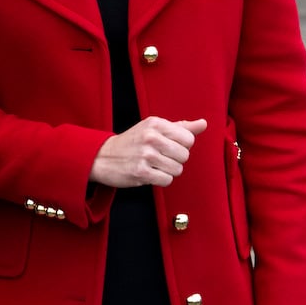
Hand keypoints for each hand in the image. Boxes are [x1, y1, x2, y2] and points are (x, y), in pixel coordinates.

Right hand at [90, 117, 206, 187]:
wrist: (102, 157)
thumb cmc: (132, 142)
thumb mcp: (153, 128)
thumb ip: (180, 127)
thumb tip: (203, 123)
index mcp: (155, 123)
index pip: (188, 139)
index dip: (181, 146)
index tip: (168, 147)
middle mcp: (151, 137)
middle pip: (184, 155)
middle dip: (175, 160)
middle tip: (159, 157)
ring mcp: (145, 154)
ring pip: (177, 169)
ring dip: (167, 171)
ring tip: (154, 165)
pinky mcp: (141, 171)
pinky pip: (166, 180)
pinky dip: (160, 180)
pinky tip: (149, 173)